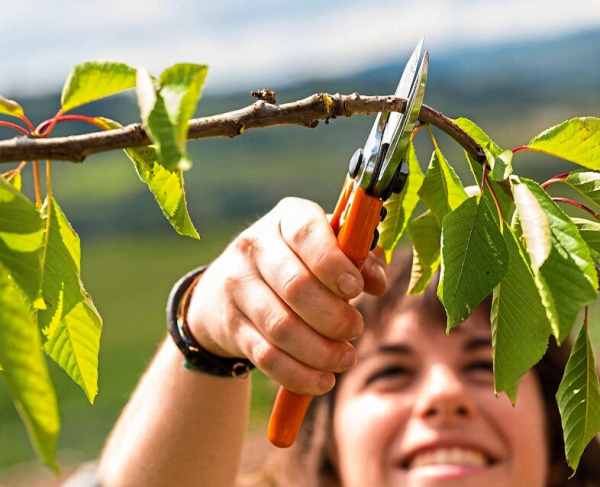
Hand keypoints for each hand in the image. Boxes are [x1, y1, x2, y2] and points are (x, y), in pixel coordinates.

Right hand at [186, 197, 387, 394]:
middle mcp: (254, 246)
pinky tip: (322, 379)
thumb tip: (376, 282)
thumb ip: (360, 258)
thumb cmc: (297, 262)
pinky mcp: (230, 325)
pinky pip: (266, 356)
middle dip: (334, 316)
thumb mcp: (326, 248)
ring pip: (281, 327)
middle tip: (355, 329)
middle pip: (296, 286)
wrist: (227, 288)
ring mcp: (236, 286)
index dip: (334, 264)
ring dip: (321, 351)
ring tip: (345, 358)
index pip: (307, 235)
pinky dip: (298, 374)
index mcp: (286, 219)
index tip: (356, 289)